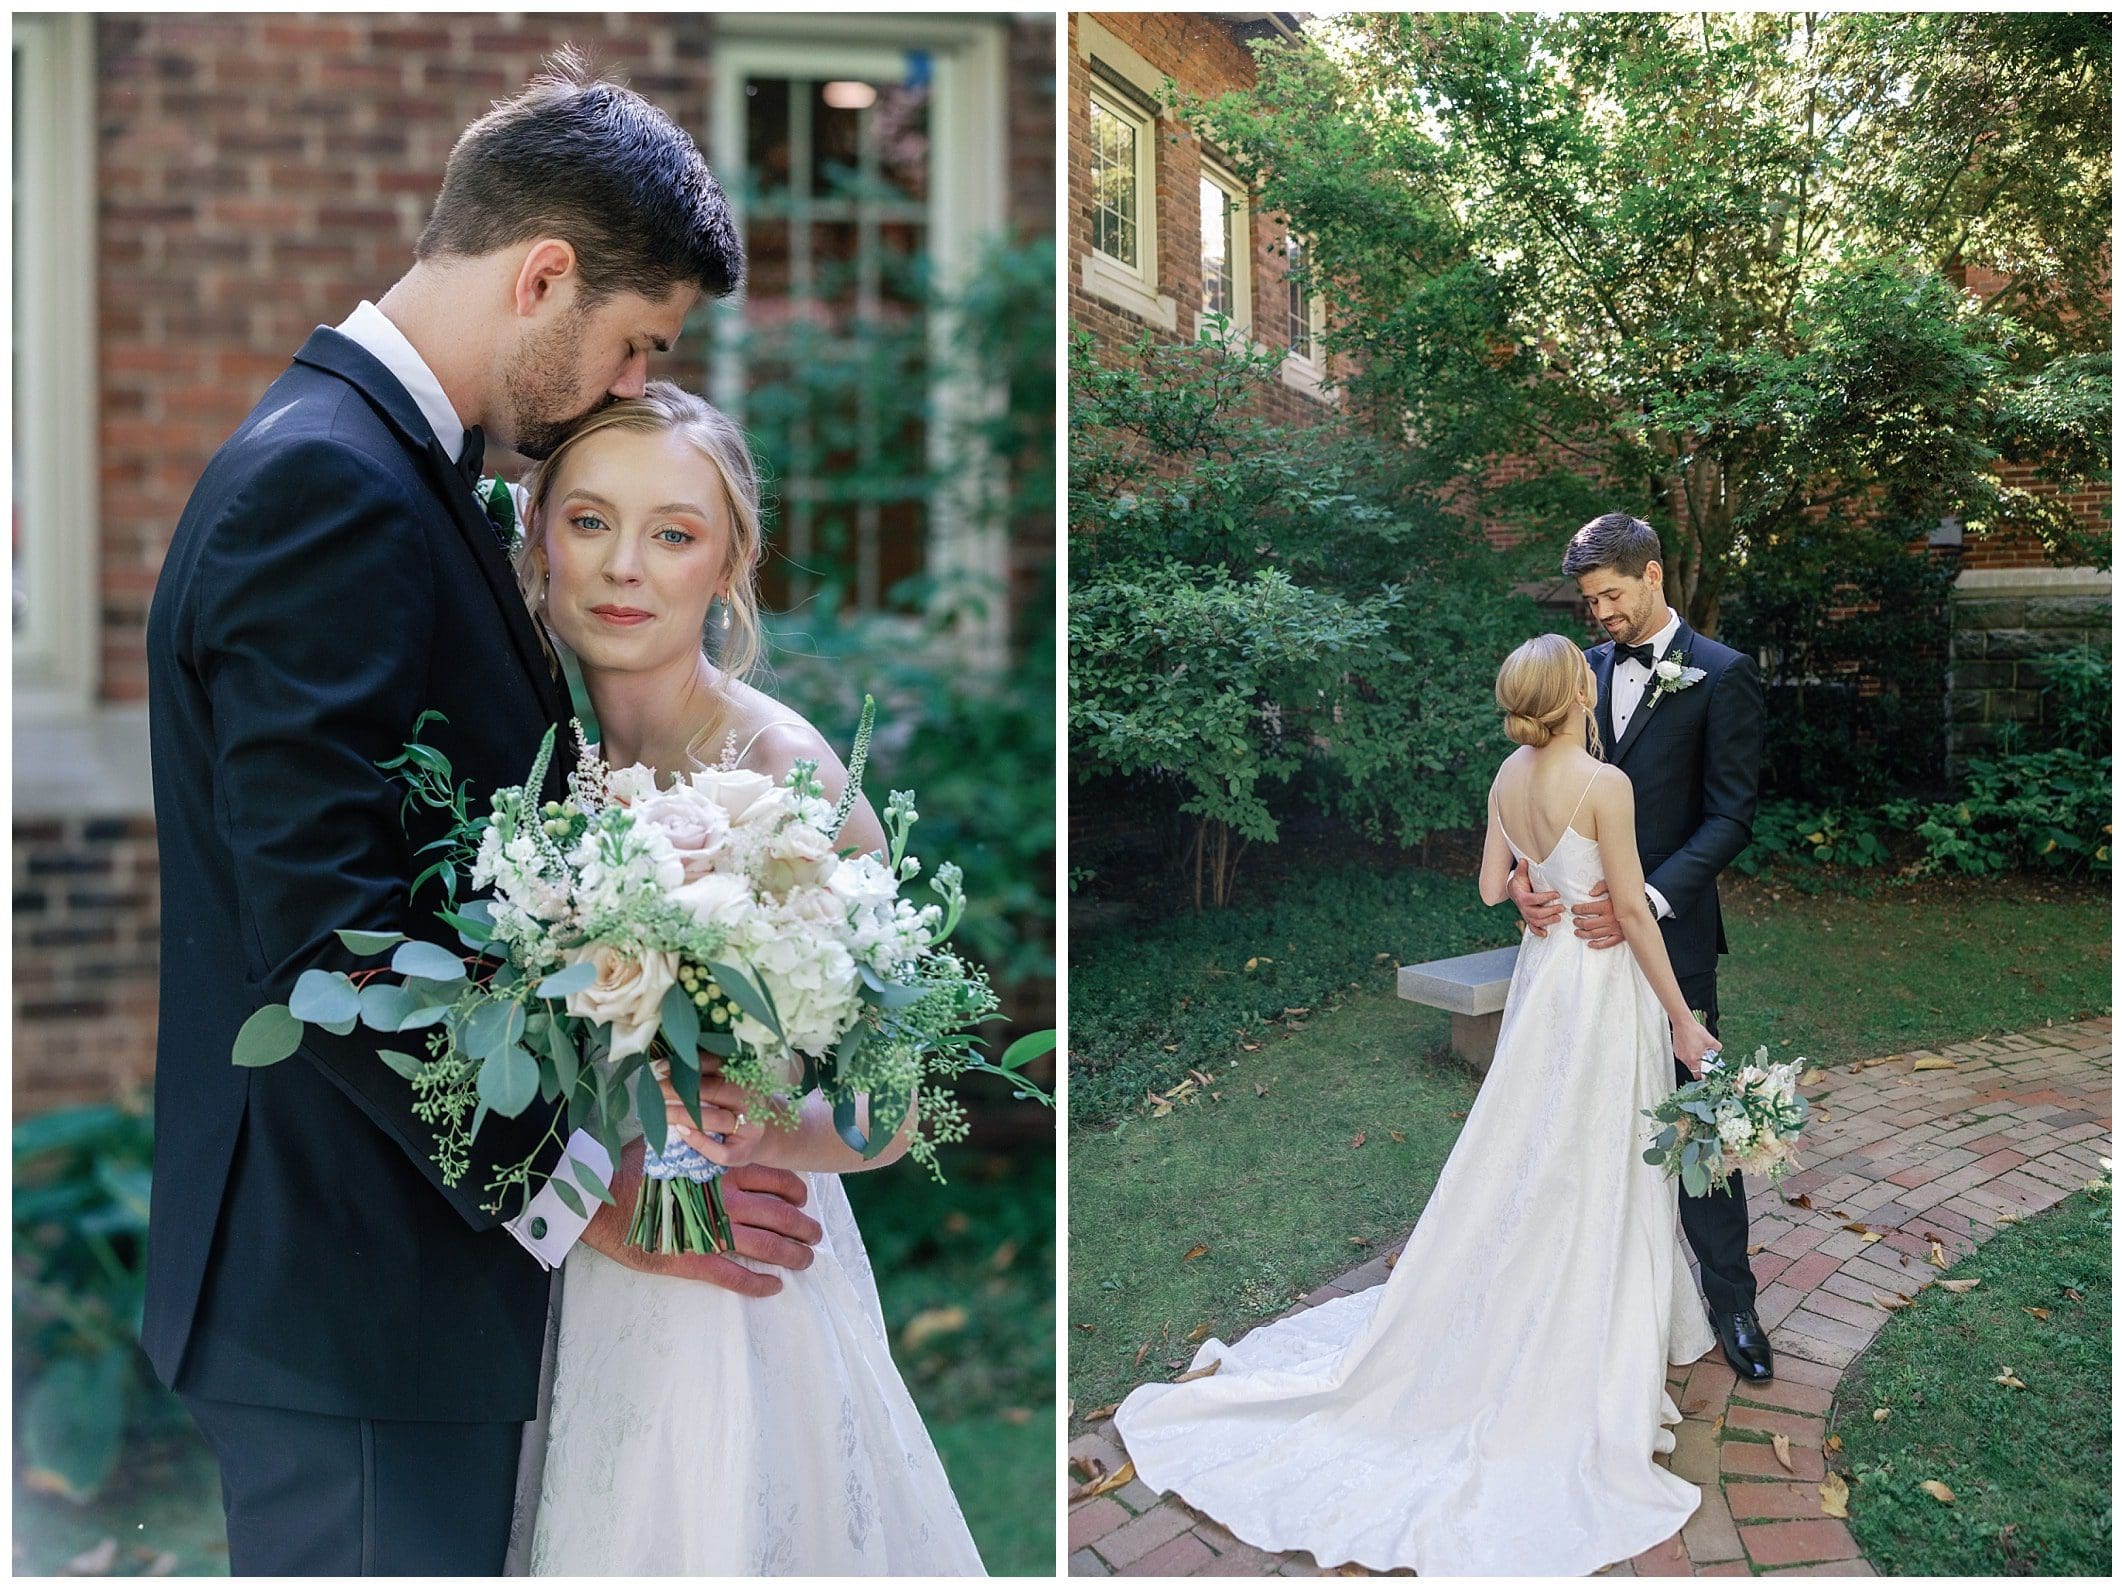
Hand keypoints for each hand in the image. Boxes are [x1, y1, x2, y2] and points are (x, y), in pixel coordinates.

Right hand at [581, 1144, 821, 1297]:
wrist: (597, 1197)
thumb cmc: (630, 1165)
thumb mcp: (674, 1140)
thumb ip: (702, 1142)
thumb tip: (714, 1129)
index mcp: (723, 1170)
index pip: (776, 1179)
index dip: (796, 1192)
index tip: (803, 1201)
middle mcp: (725, 1199)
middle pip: (780, 1215)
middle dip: (804, 1228)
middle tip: (815, 1236)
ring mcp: (711, 1231)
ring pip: (766, 1246)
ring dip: (791, 1256)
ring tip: (805, 1261)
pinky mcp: (692, 1260)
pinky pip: (734, 1276)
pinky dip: (758, 1284)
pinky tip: (773, 1287)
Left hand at [656, 1057, 767, 1168]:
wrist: (774, 1138)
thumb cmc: (743, 1107)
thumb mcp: (735, 1085)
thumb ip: (710, 1076)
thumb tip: (668, 1067)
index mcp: (747, 1078)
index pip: (718, 1065)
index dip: (689, 1065)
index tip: (662, 1067)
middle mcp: (751, 1101)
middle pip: (714, 1091)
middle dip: (680, 1090)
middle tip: (655, 1089)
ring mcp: (748, 1129)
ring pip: (714, 1119)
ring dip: (683, 1115)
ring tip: (659, 1112)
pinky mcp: (742, 1153)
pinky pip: (719, 1150)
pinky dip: (699, 1141)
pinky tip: (682, 1133)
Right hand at [1507, 858, 1563, 937]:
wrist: (1513, 891)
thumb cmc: (1520, 882)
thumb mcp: (1520, 875)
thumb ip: (1522, 869)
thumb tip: (1524, 860)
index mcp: (1522, 897)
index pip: (1534, 899)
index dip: (1545, 897)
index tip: (1557, 894)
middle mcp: (1523, 908)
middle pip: (1536, 913)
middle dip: (1550, 911)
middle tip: (1562, 908)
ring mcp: (1526, 915)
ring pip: (1536, 922)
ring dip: (1547, 922)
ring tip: (1558, 918)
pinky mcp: (1528, 919)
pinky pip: (1532, 928)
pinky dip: (1538, 932)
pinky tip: (1545, 934)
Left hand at [1569, 880, 1624, 949]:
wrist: (1642, 907)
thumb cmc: (1626, 896)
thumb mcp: (1614, 887)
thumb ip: (1602, 886)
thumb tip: (1590, 893)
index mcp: (1607, 906)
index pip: (1587, 909)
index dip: (1577, 909)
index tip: (1573, 909)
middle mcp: (1610, 919)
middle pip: (1588, 924)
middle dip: (1578, 922)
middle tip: (1574, 921)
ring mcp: (1615, 929)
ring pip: (1595, 934)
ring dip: (1584, 934)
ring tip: (1577, 932)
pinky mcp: (1620, 936)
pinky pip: (1607, 943)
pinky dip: (1598, 945)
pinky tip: (1590, 944)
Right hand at [1673, 1014, 1719, 1079]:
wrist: (1683, 1022)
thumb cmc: (1694, 1031)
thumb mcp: (1710, 1040)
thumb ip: (1717, 1047)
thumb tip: (1718, 1049)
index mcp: (1693, 1059)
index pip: (1697, 1074)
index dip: (1702, 1076)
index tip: (1705, 1075)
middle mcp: (1685, 1059)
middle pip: (1692, 1068)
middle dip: (1698, 1065)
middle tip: (1703, 1058)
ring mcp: (1679, 1054)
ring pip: (1687, 1061)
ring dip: (1692, 1058)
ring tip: (1696, 1048)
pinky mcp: (1676, 1049)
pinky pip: (1682, 1055)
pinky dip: (1687, 1052)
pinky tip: (1691, 1044)